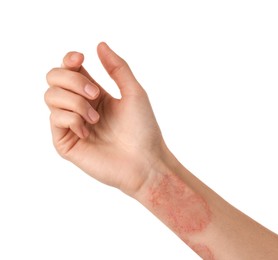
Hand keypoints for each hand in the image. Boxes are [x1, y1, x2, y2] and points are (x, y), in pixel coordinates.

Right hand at [45, 42, 164, 195]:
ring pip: (51, 96)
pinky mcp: (66, 142)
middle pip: (54, 78)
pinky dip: (71, 119)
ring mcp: (71, 125)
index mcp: (94, 94)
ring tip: (95, 119)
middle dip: (73, 80)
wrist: (145, 162)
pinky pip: (55, 119)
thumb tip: (99, 44)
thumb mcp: (134, 92)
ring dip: (75, 102)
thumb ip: (117, 68)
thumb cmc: (143, 129)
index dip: (69, 59)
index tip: (80, 58)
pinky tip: (88, 132)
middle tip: (95, 95)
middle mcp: (80, 107)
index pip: (70, 69)